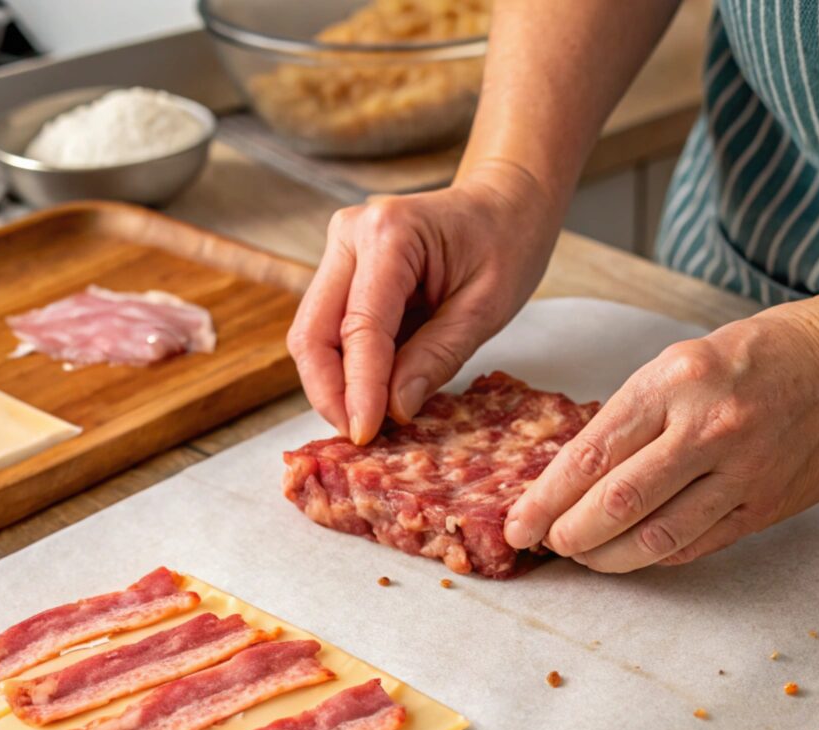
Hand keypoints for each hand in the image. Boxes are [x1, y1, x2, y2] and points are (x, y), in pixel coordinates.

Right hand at [287, 164, 558, 443]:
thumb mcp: (486, 307)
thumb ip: (437, 356)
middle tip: (361, 436)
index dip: (359, 388)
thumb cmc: (506, 243)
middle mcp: (349, 236)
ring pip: (312, 337)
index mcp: (389, 234)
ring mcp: (340, 253)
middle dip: (330, 393)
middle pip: (312, 333)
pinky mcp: (342, 274)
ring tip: (369, 421)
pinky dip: (344, 371)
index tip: (366, 434)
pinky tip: (369, 397)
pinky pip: (329, 333)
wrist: (505, 203)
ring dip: (333, 386)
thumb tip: (393, 410)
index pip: (359, 327)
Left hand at [504, 295, 818, 571]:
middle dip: (571, 533)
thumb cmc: (748, 359)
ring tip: (585, 555)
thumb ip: (628, 418)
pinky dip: (654, 556)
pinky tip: (632, 552)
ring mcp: (741, 471)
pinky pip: (696, 545)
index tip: (519, 523)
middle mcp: (707, 428)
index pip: (591, 454)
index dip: (546, 498)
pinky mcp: (765, 505)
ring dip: (608, 556)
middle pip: (619, 501)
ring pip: (657, 536)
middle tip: (549, 544)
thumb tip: (570, 475)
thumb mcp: (676, 364)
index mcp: (673, 383)